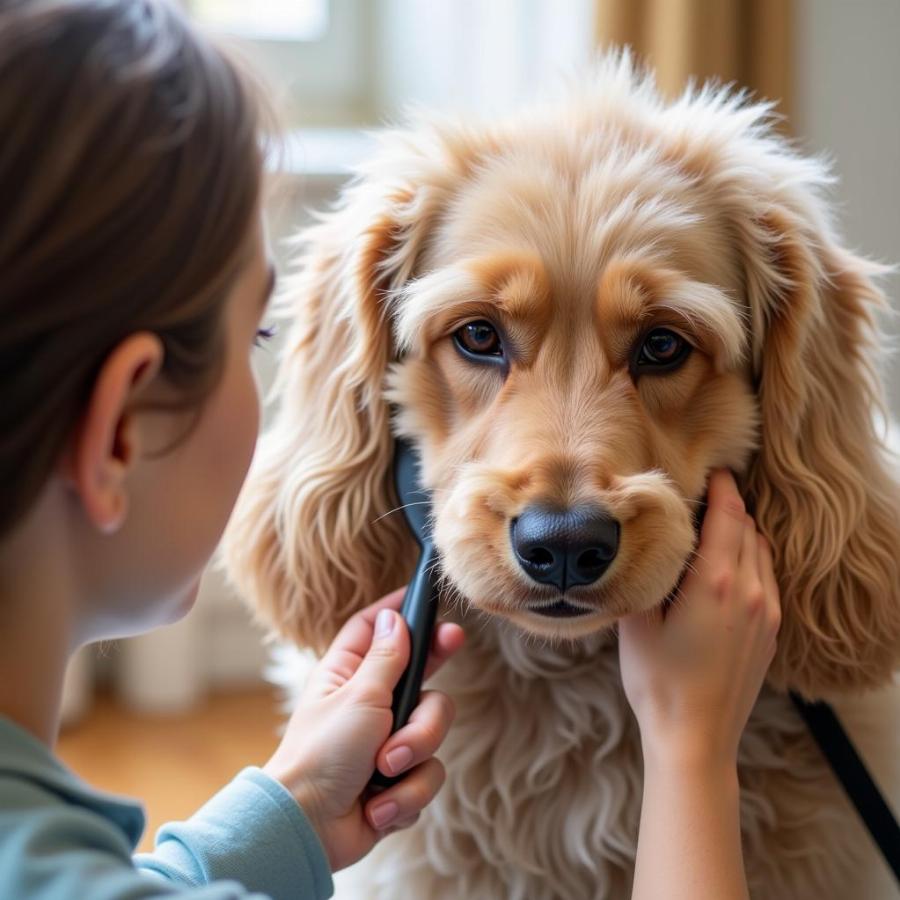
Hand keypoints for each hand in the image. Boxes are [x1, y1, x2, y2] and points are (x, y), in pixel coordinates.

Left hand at [262, 588, 464, 871]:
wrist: (309, 829)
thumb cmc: (322, 755)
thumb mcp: (359, 696)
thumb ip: (387, 658)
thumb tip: (395, 617)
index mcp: (349, 675)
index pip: (377, 629)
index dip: (402, 610)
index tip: (426, 595)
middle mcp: (371, 704)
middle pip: (422, 678)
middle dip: (432, 681)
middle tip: (452, 640)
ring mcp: (387, 743)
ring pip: (433, 732)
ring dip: (414, 753)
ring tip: (384, 771)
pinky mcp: (399, 781)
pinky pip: (427, 776)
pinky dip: (406, 793)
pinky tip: (377, 807)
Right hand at [618, 469, 780, 770]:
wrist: (696, 738)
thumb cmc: (658, 682)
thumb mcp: (635, 625)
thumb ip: (641, 576)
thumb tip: (637, 542)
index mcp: (714, 583)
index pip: (727, 516)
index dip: (721, 487)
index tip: (712, 468)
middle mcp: (748, 590)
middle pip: (747, 527)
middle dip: (729, 504)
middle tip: (705, 491)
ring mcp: (765, 612)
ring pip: (761, 551)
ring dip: (742, 531)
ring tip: (714, 524)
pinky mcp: (770, 631)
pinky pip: (767, 577)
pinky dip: (751, 558)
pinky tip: (728, 565)